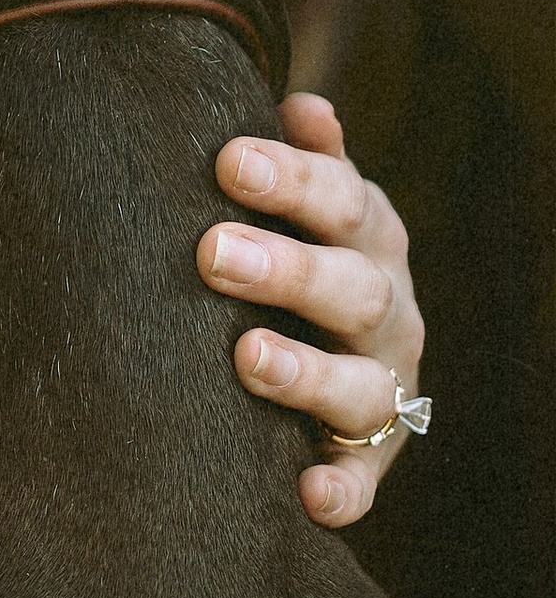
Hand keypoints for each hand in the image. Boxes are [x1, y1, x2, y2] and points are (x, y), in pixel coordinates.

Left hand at [200, 93, 423, 527]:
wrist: (338, 362)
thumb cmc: (300, 263)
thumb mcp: (312, 207)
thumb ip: (306, 162)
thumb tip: (303, 102)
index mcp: (368, 240)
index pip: (341, 200)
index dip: (292, 180)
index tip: (227, 159)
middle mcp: (386, 312)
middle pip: (351, 288)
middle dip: (286, 268)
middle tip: (211, 251)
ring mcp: (382, 390)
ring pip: (360, 387)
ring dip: (307, 373)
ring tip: (248, 357)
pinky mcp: (367, 461)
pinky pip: (360, 483)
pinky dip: (341, 491)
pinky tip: (307, 495)